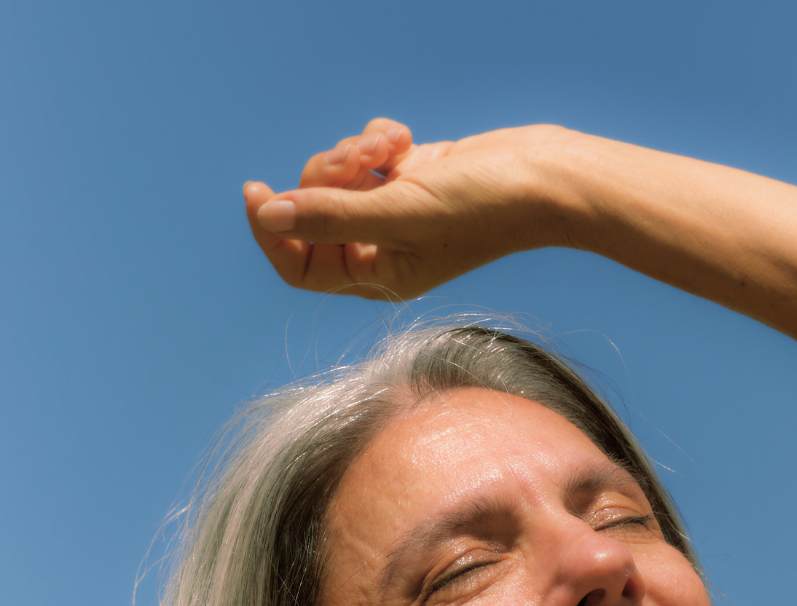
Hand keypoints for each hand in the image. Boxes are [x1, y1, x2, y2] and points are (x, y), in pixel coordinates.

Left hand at [243, 119, 577, 299]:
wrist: (541, 179)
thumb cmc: (480, 210)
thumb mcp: (396, 214)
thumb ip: (330, 216)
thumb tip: (269, 215)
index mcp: (377, 277)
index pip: (301, 267)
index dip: (272, 232)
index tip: (255, 190)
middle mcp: (381, 249)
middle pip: (313, 211)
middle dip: (328, 176)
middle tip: (359, 160)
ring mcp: (394, 211)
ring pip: (336, 175)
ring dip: (354, 151)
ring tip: (390, 146)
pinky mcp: (408, 176)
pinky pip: (363, 151)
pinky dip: (376, 138)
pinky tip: (403, 139)